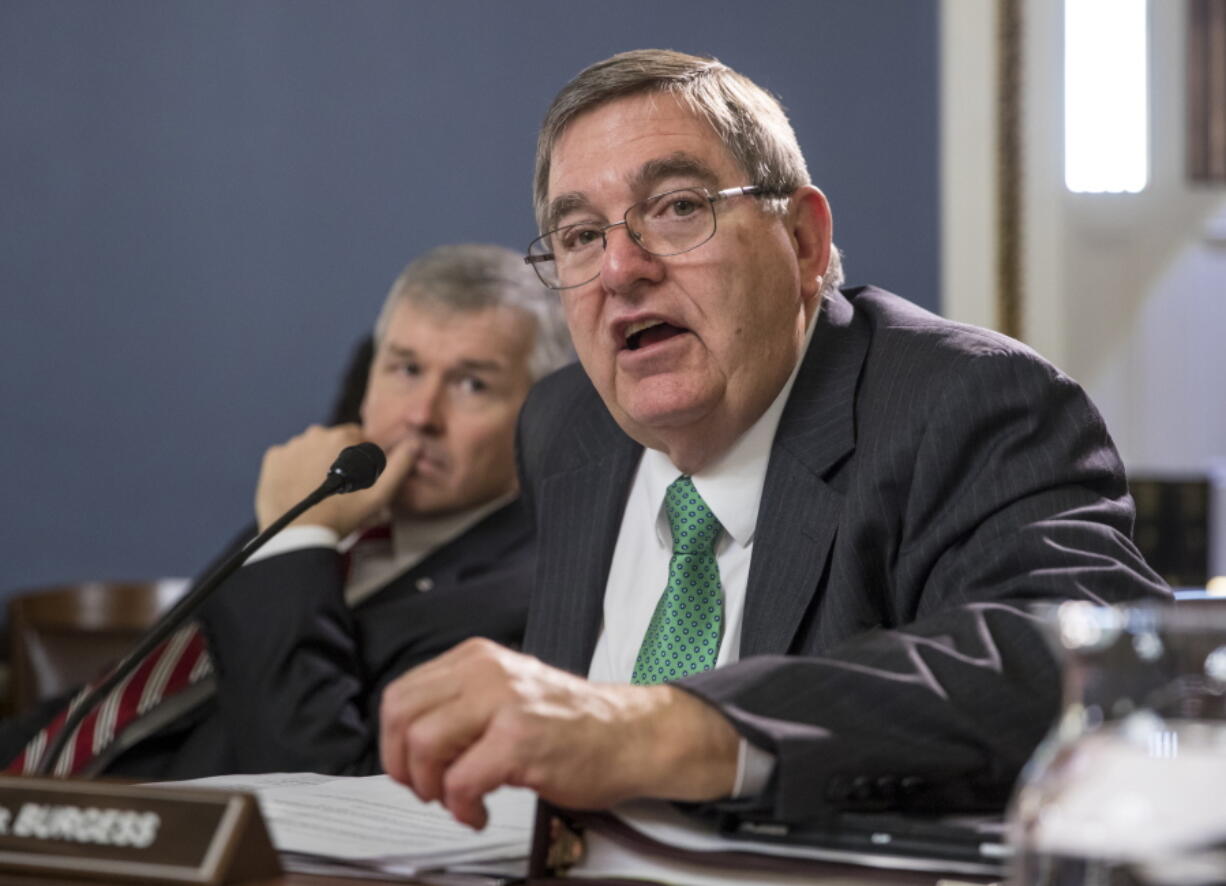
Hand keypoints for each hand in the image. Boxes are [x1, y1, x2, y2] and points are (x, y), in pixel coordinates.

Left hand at [254, 424, 416, 534]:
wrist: (299, 536)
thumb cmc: (342, 516)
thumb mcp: (380, 495)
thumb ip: (399, 466)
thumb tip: (414, 444)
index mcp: (342, 438)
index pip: (357, 437)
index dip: (361, 457)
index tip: (358, 478)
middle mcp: (314, 434)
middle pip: (332, 442)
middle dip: (338, 458)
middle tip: (340, 487)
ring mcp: (290, 446)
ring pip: (310, 449)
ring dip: (316, 462)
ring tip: (319, 490)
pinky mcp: (272, 459)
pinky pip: (288, 457)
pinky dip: (294, 468)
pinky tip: (300, 487)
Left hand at [379, 638, 738, 828]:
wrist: (632, 735)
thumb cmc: (574, 724)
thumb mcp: (507, 693)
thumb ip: (461, 704)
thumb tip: (409, 741)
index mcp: (477, 658)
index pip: (401, 694)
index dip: (393, 741)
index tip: (411, 766)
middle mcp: (486, 672)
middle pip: (400, 717)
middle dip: (403, 765)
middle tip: (428, 787)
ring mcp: (504, 703)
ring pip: (422, 745)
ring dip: (432, 787)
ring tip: (456, 799)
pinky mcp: (520, 740)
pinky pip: (459, 781)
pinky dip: (461, 808)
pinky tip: (478, 812)